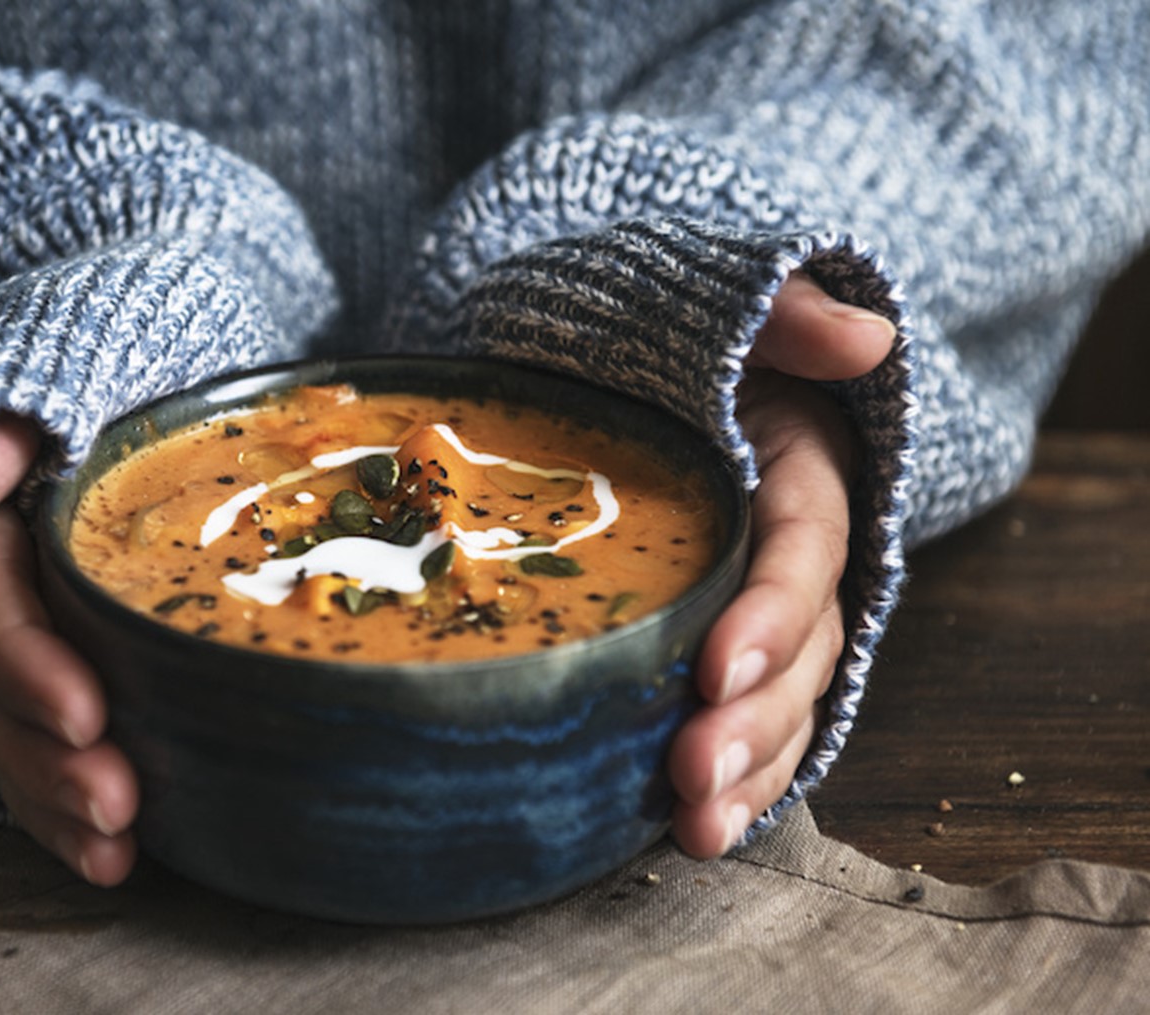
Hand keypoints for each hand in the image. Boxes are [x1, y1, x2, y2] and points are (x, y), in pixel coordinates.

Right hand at [0, 416, 137, 885]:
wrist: (107, 399)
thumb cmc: (90, 389)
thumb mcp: (47, 384)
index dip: (25, 663)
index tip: (86, 714)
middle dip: (45, 759)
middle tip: (116, 803)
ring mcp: (1, 648)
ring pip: (5, 737)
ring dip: (52, 805)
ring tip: (114, 852)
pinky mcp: (36, 681)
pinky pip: (32, 754)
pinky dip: (61, 812)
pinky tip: (113, 859)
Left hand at [667, 274, 896, 856]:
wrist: (625, 363)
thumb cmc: (668, 335)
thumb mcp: (721, 305)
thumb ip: (784, 314)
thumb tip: (865, 339)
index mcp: (800, 472)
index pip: (801, 551)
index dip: (770, 614)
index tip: (715, 671)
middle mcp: (793, 552)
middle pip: (798, 648)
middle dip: (753, 720)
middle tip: (690, 777)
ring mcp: (761, 606)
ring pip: (781, 700)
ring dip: (746, 770)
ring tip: (693, 829)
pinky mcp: (722, 642)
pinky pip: (745, 716)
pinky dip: (732, 776)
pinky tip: (689, 831)